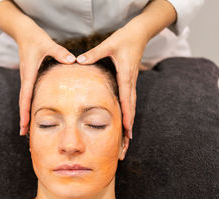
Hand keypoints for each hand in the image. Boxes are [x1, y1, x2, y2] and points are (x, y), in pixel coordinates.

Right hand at [16, 18, 75, 135]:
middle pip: (23, 102)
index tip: (24, 125)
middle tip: (23, 133)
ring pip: (24, 99)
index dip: (24, 112)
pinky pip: (28, 94)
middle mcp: (26, 78)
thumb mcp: (47, 43)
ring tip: (26, 128)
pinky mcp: (29, 77)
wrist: (23, 32)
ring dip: (25, 113)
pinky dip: (28, 105)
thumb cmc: (34, 38)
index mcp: (29, 74)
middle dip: (23, 118)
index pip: (25, 96)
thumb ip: (60, 52)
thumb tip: (73, 60)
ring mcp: (27, 78)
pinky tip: (33, 112)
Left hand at [75, 23, 150, 138]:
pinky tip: (126, 125)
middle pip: (131, 109)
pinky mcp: (130, 83)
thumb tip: (78, 60)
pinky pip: (129, 102)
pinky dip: (128, 115)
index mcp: (126, 76)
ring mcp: (131, 84)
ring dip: (129, 125)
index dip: (126, 115)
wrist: (139, 34)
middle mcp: (130, 83)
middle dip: (129, 128)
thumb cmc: (124, 39)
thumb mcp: (108, 45)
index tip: (127, 130)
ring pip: (131, 108)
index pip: (126, 99)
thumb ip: (93, 53)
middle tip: (126, 145)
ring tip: (127, 141)